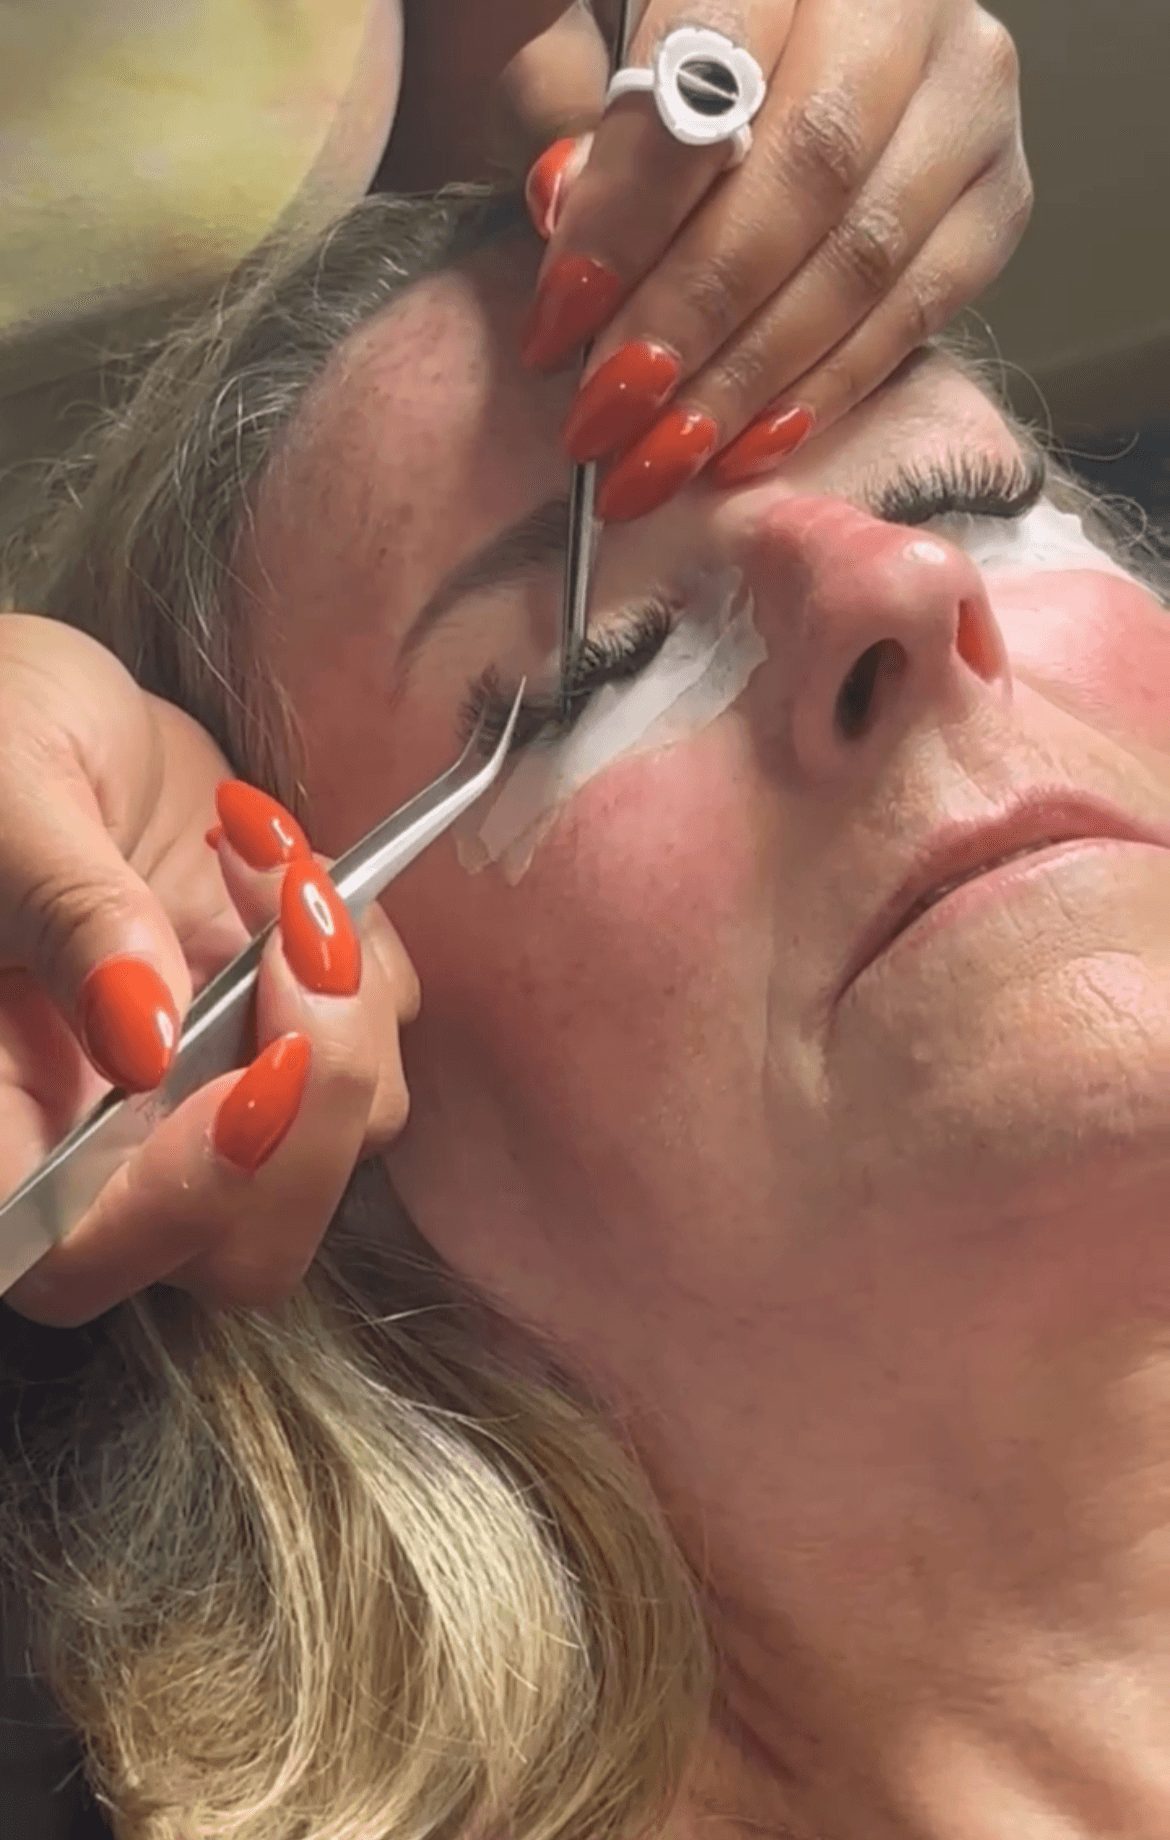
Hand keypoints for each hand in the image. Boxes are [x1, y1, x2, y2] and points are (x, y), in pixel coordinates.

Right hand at [0, 616, 415, 1325]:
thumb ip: (68, 915)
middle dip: (315, 1112)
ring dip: (346, 1002)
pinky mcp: (279, 1037)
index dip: (177, 1206)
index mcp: (1, 1109)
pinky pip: (378, 1047)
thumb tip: (143, 1044)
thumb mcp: (11, 797)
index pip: (76, 1260)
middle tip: (302, 944)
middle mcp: (103, 1136)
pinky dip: (367, 959)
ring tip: (268, 863)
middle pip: (243, 1246)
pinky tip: (287, 867)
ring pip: (336, 1145)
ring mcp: (203, 1093)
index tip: (250, 1076)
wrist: (54, 709)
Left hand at [515, 0, 1031, 519]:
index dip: (628, 216)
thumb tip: (565, 209)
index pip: (707, 81)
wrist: (810, 66)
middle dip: (691, 317)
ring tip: (662, 456)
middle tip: (608, 417)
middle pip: (804, 177)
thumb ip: (576, 117)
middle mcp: (903, 6)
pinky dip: (824, 388)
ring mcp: (971, 98)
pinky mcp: (1001, 192)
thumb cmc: (679, 68)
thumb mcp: (603, 54)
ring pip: (865, 257)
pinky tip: (748, 445)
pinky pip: (918, 309)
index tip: (557, 322)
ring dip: (750, 377)